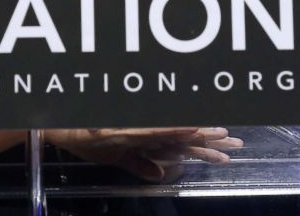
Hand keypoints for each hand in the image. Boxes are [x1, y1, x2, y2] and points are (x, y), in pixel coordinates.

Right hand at [45, 127, 243, 182]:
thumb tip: (161, 174)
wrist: (62, 128)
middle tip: (237, 143)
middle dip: (212, 139)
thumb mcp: (117, 158)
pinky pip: (156, 130)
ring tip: (225, 138)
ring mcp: (139, 126)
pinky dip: (175, 129)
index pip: (182, 140)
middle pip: (185, 134)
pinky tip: (192, 127)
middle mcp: (147, 128)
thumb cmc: (85, 140)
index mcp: (147, 135)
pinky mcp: (128, 128)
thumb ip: (139, 164)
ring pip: (176, 131)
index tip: (228, 144)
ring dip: (200, 134)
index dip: (205, 143)